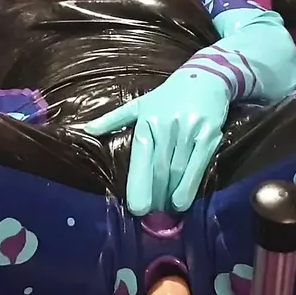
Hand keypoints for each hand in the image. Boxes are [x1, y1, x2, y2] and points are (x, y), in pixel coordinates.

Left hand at [83, 71, 230, 214]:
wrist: (206, 78)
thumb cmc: (169, 96)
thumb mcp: (140, 104)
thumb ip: (113, 119)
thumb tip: (87, 130)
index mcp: (147, 121)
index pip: (141, 158)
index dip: (138, 184)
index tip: (136, 208)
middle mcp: (166, 126)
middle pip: (159, 169)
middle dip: (155, 195)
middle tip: (151, 216)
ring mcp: (188, 130)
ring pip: (178, 170)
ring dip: (171, 194)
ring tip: (166, 212)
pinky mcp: (208, 135)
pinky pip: (198, 166)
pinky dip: (189, 186)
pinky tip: (182, 202)